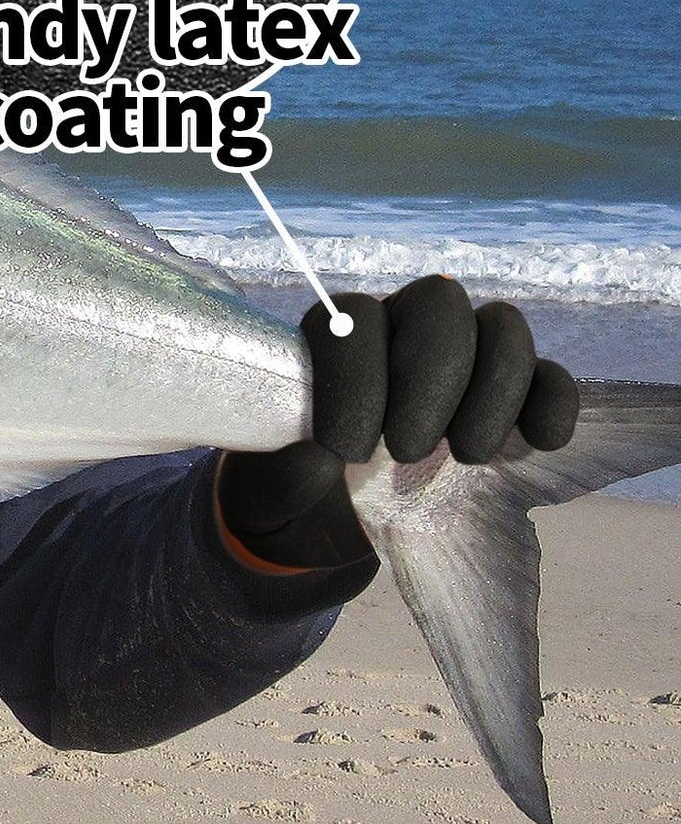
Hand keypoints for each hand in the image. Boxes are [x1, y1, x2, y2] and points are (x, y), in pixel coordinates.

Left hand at [215, 276, 579, 571]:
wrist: (334, 522)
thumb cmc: (298, 491)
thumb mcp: (270, 494)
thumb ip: (281, 480)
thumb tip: (317, 463)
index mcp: (336, 337)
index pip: (354, 316)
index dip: (355, 376)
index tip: (345, 449)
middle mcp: (402, 329)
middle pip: (439, 301)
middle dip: (430, 377)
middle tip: (406, 451)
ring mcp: (465, 360)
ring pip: (501, 325)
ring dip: (494, 389)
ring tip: (465, 455)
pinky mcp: (514, 399)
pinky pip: (550, 376)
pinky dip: (553, 402)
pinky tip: (539, 442)